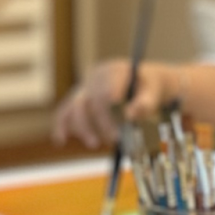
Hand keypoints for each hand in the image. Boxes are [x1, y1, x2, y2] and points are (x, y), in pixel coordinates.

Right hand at [54, 61, 180, 148]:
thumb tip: (130, 116)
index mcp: (115, 71)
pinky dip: (62, 125)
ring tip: (94, 144)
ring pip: (76, 106)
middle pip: (92, 99)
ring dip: (83, 127)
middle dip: (103, 121)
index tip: (123, 122)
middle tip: (116, 138)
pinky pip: (65, 111)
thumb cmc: (149, 87)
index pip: (109, 89)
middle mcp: (97, 77)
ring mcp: (85, 87)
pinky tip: (61, 140)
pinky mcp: (79, 98)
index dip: (113, 107)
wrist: (144, 80)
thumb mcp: (153, 93)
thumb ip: (145, 103)